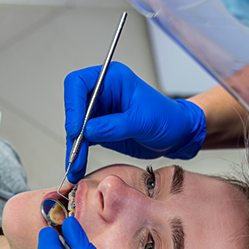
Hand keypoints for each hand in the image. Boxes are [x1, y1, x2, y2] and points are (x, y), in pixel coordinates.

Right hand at [64, 62, 205, 182]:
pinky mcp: (99, 131)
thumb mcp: (143, 121)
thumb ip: (114, 125)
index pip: (78, 84)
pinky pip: (83, 142)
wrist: (175, 136)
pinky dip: (79, 155)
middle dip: (72, 132)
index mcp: (112, 80)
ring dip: (73, 149)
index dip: (73, 105)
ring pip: (76, 129)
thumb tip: (87, 131)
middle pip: (73, 109)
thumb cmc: (166, 118)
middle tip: (75, 153)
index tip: (76, 128)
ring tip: (75, 167)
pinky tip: (78, 168)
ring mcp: (99, 114)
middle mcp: (102, 95)